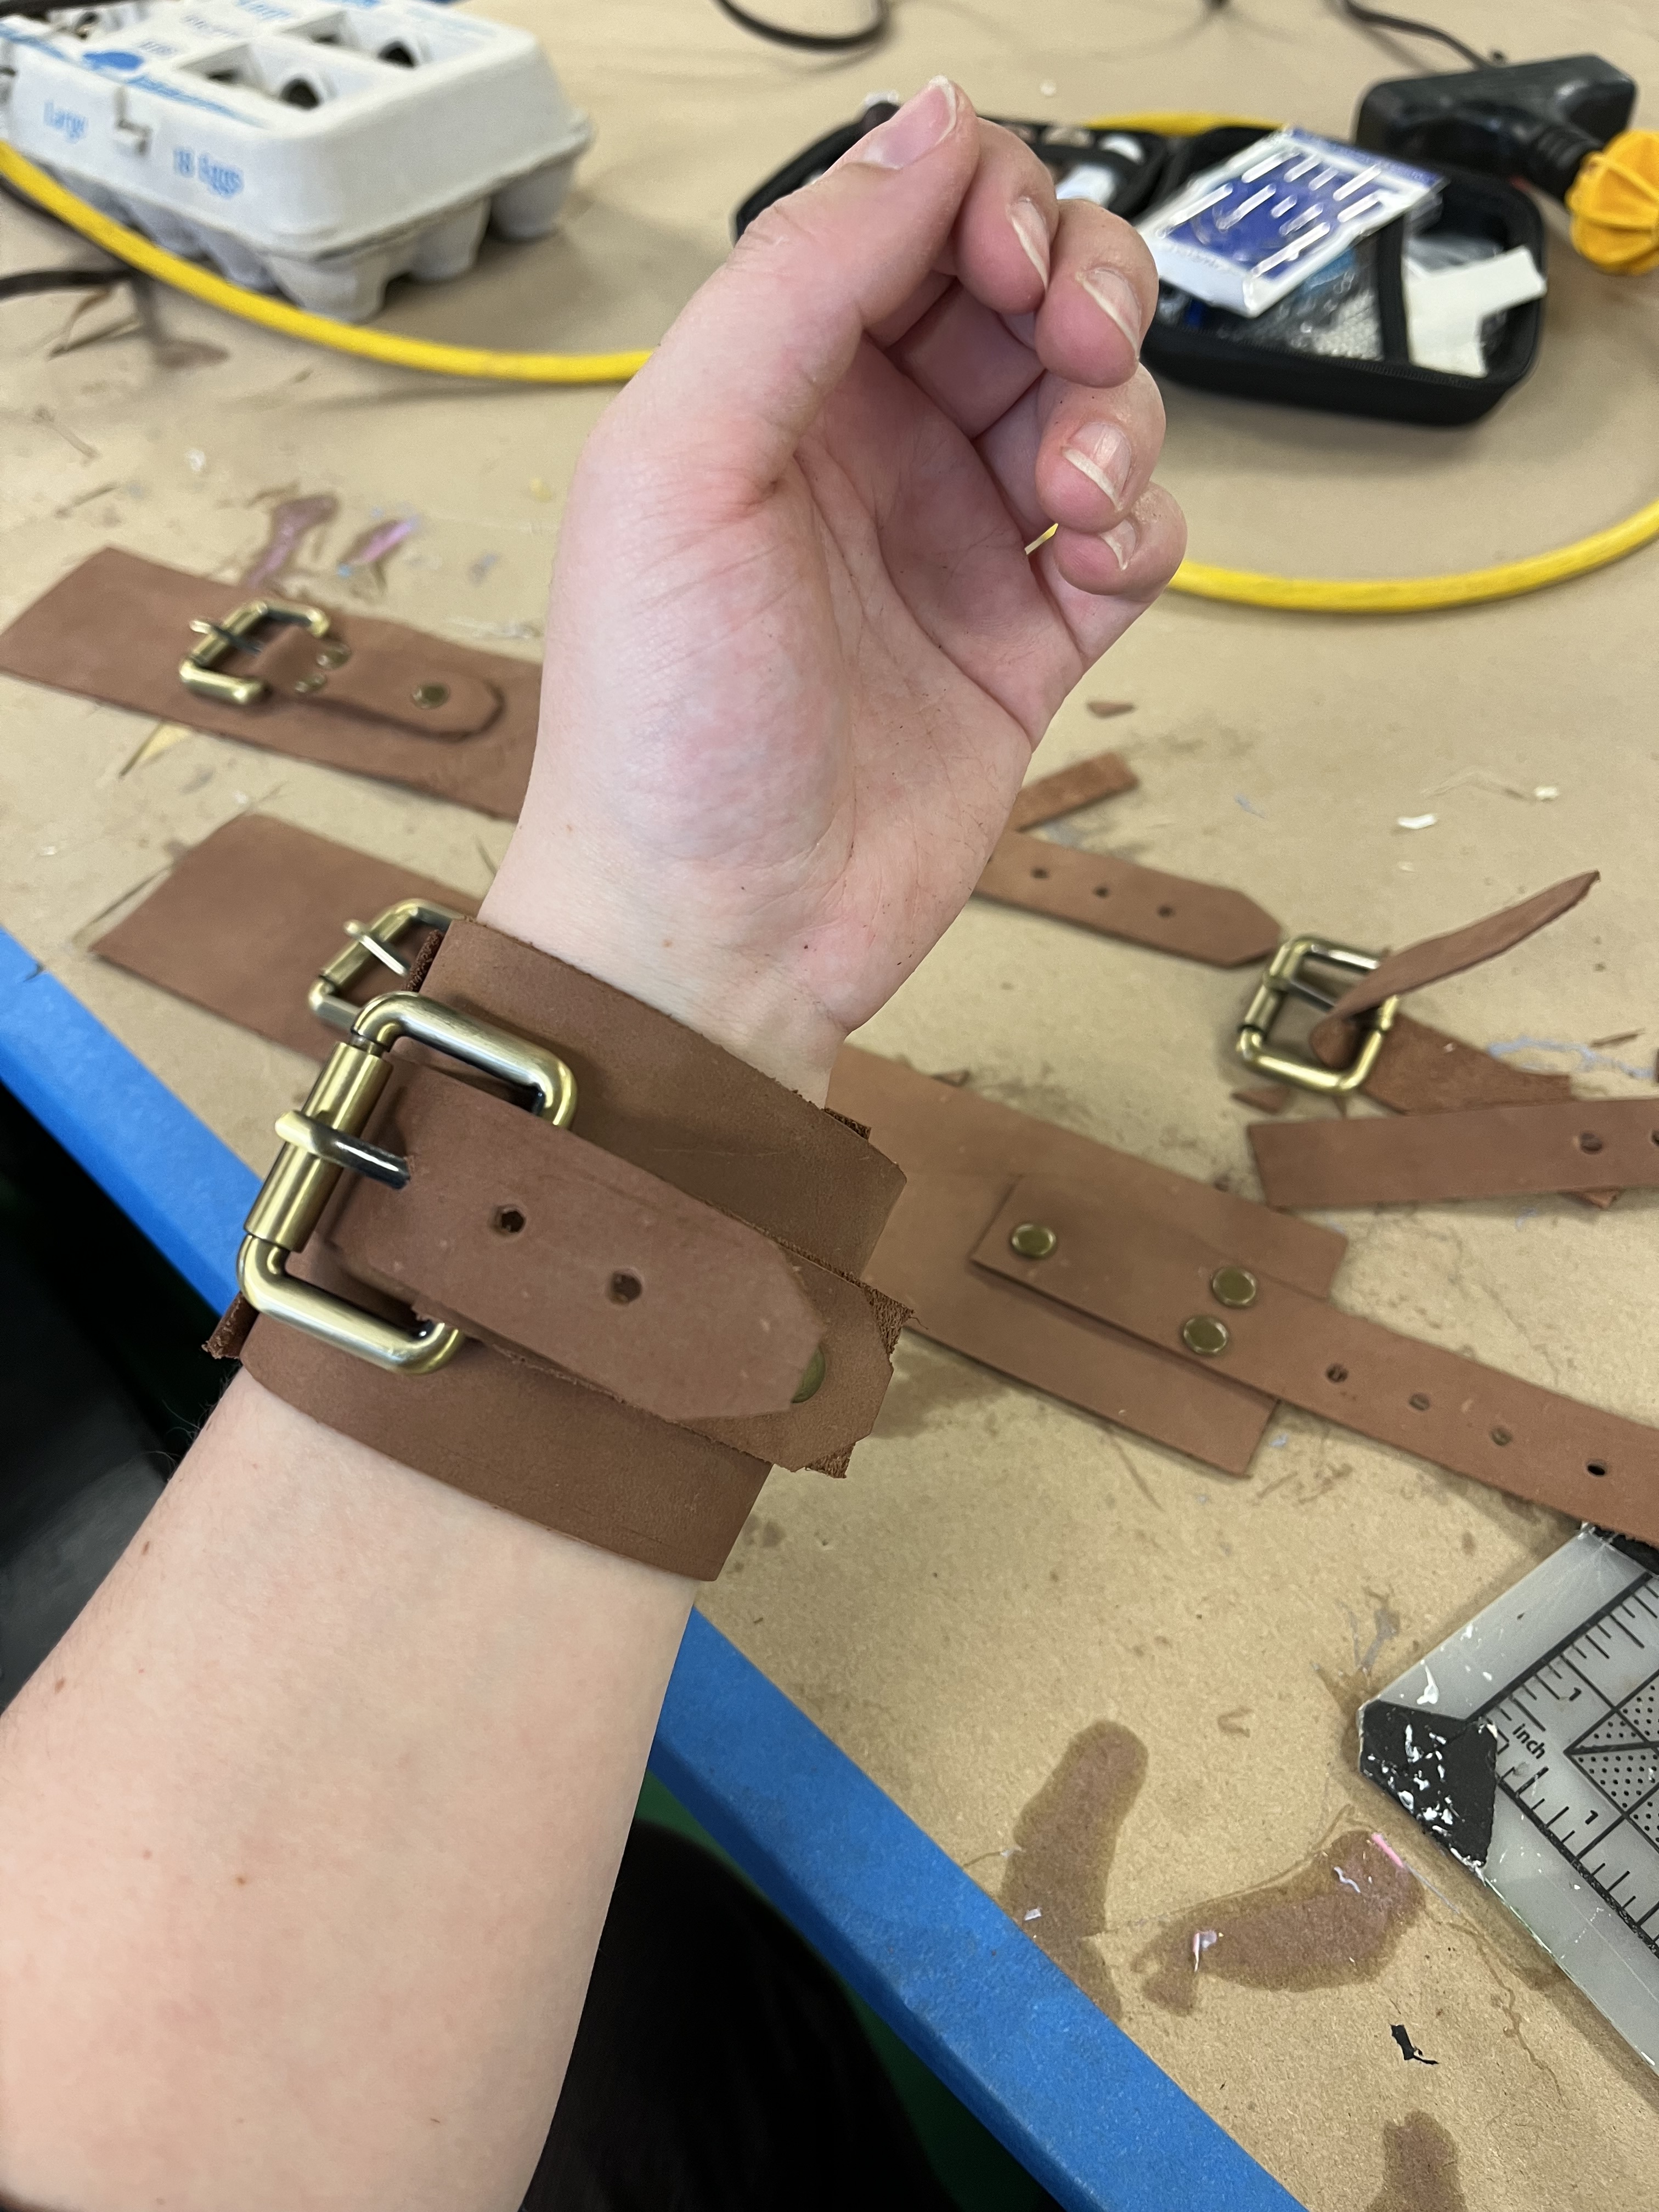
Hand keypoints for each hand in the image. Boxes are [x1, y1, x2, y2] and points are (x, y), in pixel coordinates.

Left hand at [486, 79, 1183, 1099]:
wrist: (714, 933)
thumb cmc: (662, 723)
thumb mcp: (684, 466)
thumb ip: (798, 278)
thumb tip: (929, 124)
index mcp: (773, 383)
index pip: (909, 216)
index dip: (985, 202)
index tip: (1007, 264)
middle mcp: (871, 446)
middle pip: (1025, 286)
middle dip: (1079, 287)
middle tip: (1071, 351)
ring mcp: (956, 542)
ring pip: (1094, 400)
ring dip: (1114, 416)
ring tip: (1064, 499)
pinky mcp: (1027, 641)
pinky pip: (1131, 536)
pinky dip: (1138, 527)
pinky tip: (1086, 566)